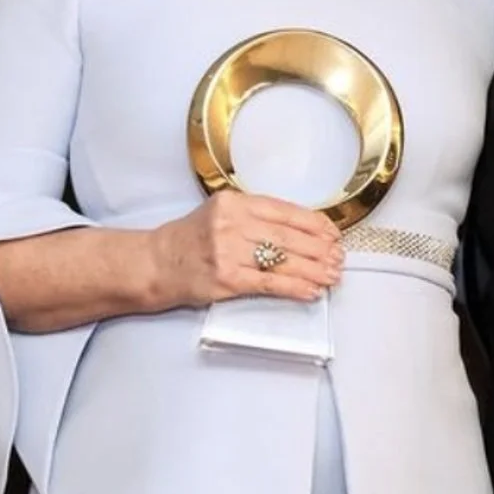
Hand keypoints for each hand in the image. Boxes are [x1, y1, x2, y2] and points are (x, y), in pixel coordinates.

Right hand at [150, 190, 342, 307]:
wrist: (155, 262)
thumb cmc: (192, 239)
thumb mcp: (222, 214)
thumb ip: (257, 217)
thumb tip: (304, 232)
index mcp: (234, 202)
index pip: (286, 211)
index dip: (315, 224)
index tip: (333, 235)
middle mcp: (231, 223)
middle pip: (288, 236)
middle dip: (320, 250)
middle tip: (338, 259)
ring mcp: (227, 251)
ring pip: (282, 261)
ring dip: (313, 271)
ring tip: (331, 277)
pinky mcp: (225, 279)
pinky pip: (269, 283)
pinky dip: (294, 288)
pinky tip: (310, 291)